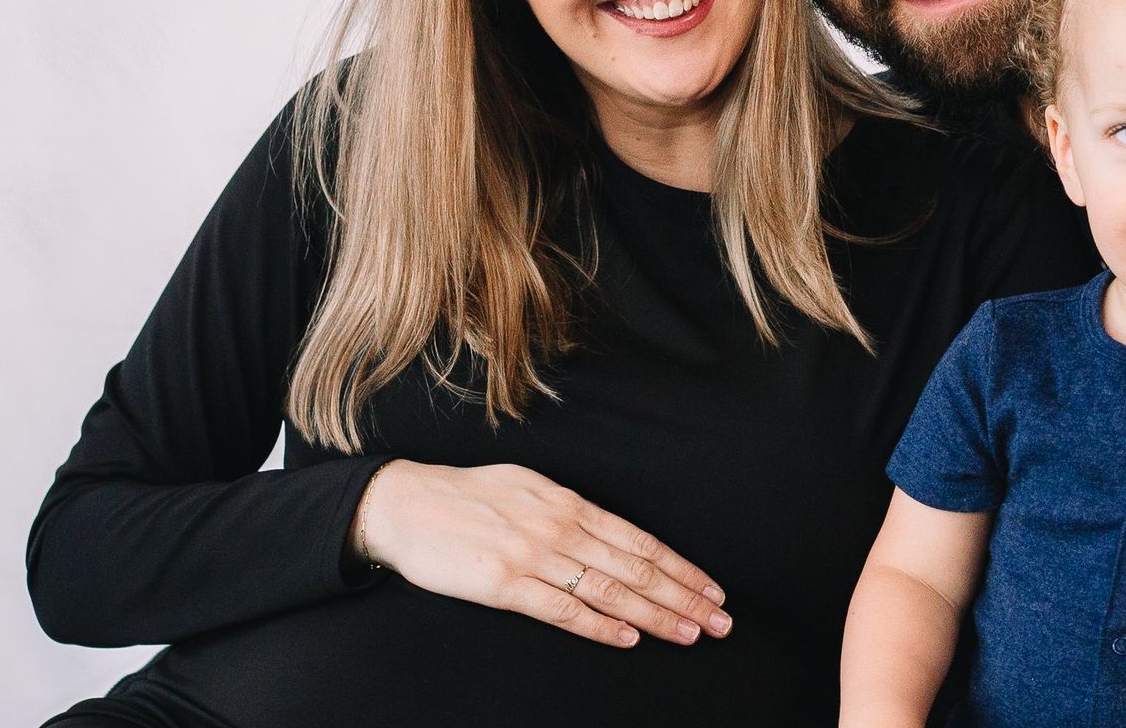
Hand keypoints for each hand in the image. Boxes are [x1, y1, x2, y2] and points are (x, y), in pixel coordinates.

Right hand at [355, 461, 731, 646]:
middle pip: (636, 567)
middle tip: (720, 620)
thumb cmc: (467, 497)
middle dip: (684, 594)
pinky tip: (628, 637)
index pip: (640, 540)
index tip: (712, 588)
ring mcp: (534, 555)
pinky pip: (562, 609)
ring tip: (690, 632)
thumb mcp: (528, 487)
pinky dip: (600, 626)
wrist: (405, 505)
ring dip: (655, 614)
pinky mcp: (504, 584)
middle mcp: (561, 526)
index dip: (681, 567)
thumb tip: (607, 533)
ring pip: (609, 590)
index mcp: (569, 502)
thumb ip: (569, 511)